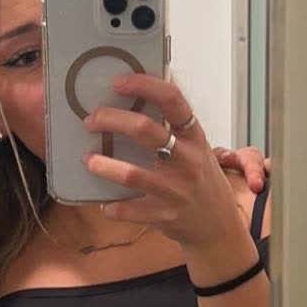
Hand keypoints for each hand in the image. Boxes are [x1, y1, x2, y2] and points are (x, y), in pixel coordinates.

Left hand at [84, 74, 259, 265]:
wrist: (219, 225)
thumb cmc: (200, 178)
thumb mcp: (196, 147)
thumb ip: (174, 124)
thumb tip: (148, 85)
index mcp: (194, 136)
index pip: (172, 100)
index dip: (144, 85)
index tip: (118, 82)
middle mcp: (188, 160)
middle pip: (145, 130)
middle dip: (111, 120)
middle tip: (91, 120)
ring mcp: (177, 190)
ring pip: (133, 174)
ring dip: (104, 165)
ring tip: (88, 159)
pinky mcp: (165, 216)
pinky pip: (131, 210)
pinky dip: (113, 207)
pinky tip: (105, 203)